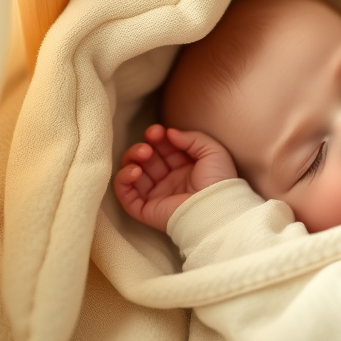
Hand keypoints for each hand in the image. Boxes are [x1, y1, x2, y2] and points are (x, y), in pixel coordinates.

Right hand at [113, 124, 236, 232]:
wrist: (215, 208)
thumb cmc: (218, 181)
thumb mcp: (212, 151)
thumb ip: (192, 138)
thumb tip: (170, 132)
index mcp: (185, 168)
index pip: (164, 149)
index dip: (157, 138)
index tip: (156, 131)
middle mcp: (169, 181)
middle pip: (146, 160)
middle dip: (142, 148)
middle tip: (148, 147)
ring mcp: (157, 195)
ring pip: (133, 175)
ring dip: (131, 160)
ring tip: (143, 155)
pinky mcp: (146, 209)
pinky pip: (125, 195)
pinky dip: (122, 181)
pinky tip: (134, 171)